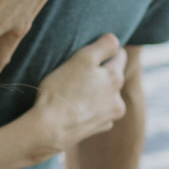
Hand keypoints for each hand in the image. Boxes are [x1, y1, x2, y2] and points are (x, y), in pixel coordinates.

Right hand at [28, 35, 126, 159]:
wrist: (48, 129)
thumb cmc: (61, 90)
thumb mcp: (81, 58)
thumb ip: (103, 46)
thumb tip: (115, 39)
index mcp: (115, 78)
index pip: (119, 55)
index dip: (105, 50)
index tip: (90, 53)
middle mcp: (117, 99)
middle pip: (113, 77)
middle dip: (100, 73)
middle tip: (78, 72)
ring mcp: (108, 116)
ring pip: (105, 96)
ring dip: (95, 92)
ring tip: (73, 91)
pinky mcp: (97, 129)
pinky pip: (97, 113)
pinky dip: (89, 109)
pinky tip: (73, 107)